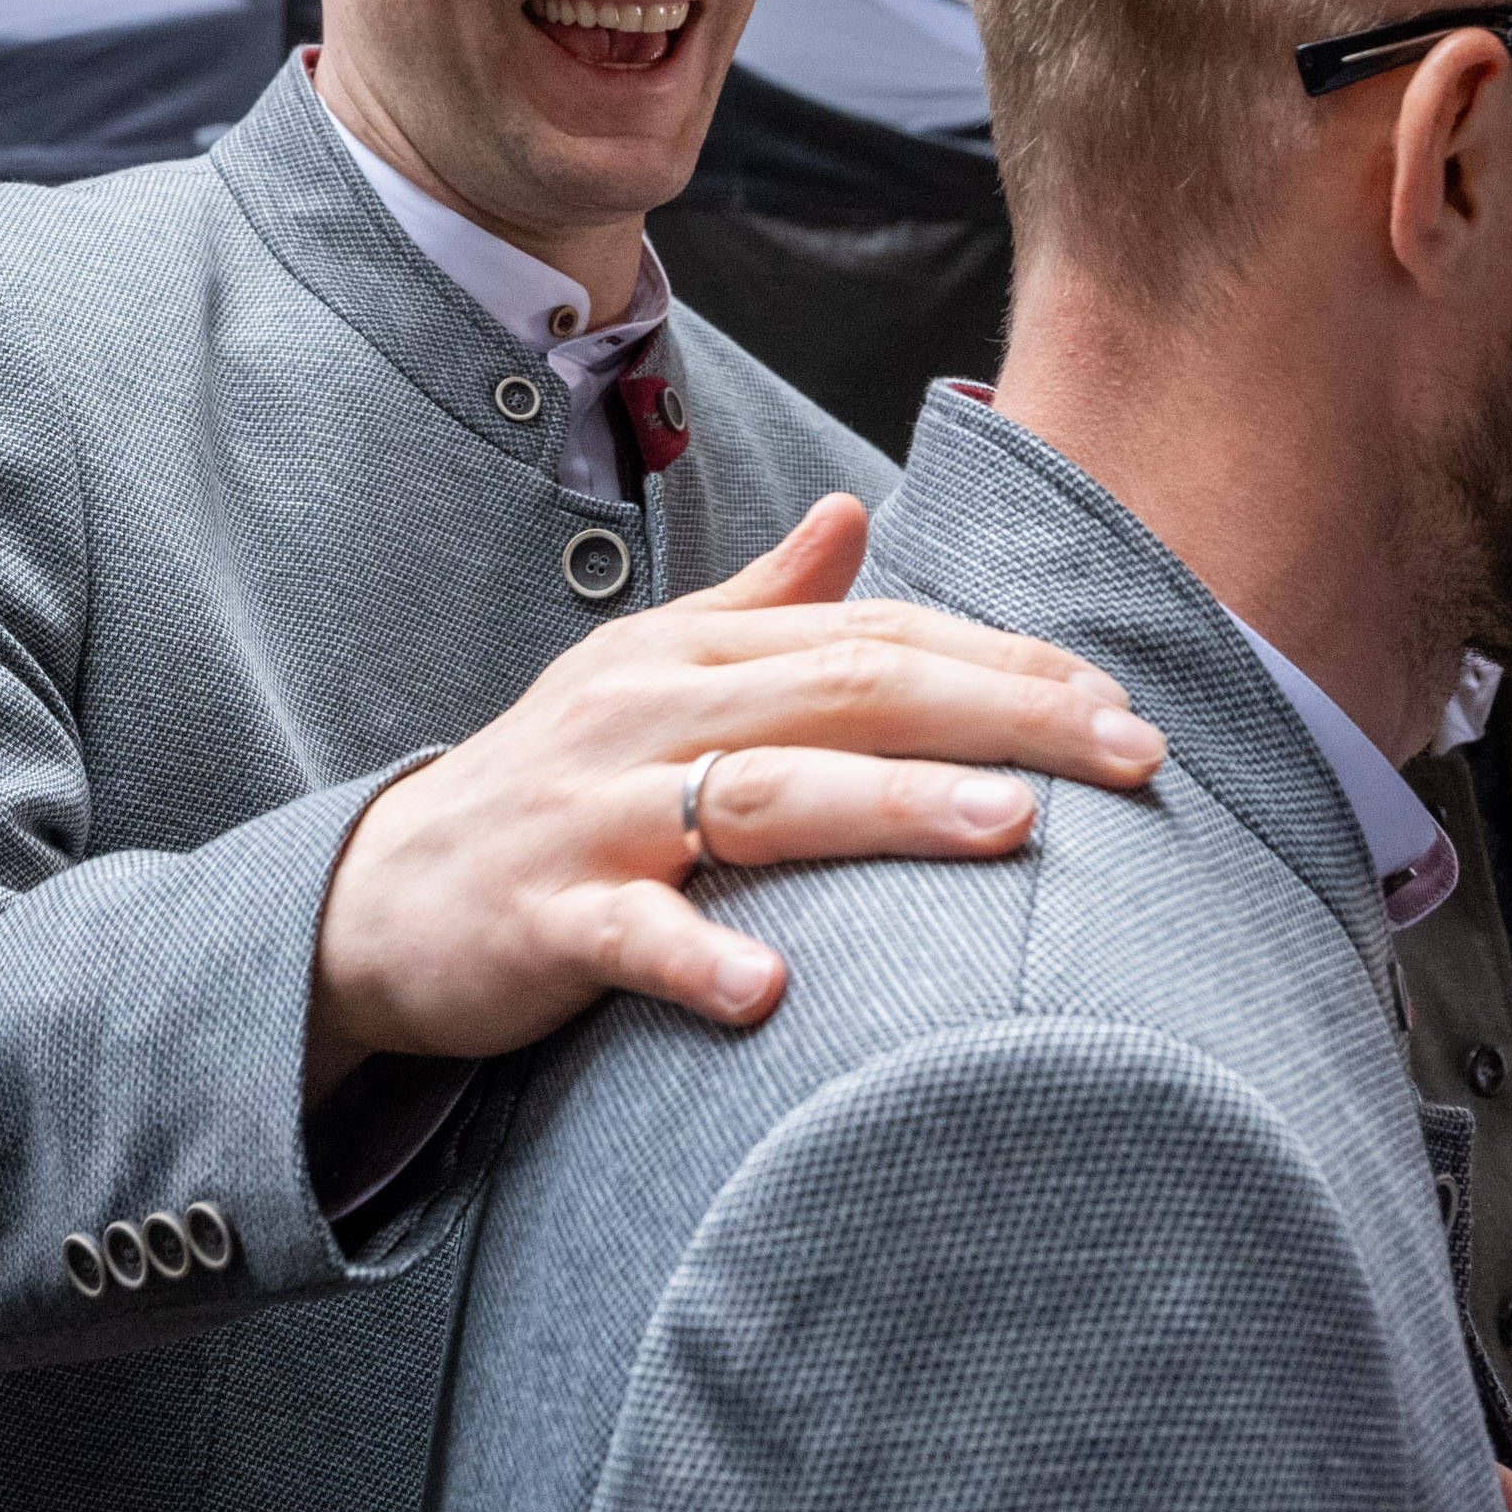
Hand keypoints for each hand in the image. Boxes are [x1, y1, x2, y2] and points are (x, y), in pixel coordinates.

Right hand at [305, 493, 1165, 1090]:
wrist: (380, 895)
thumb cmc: (552, 784)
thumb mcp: (652, 674)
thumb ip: (762, 603)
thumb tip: (859, 514)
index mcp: (695, 651)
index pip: (877, 635)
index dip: (1004, 660)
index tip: (1121, 699)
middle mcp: (655, 712)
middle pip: (850, 692)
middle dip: (1002, 714)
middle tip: (1131, 752)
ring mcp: (599, 813)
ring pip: (765, 796)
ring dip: (893, 809)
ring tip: (1014, 827)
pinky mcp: (546, 917)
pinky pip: (633, 936)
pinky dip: (701, 962)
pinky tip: (775, 997)